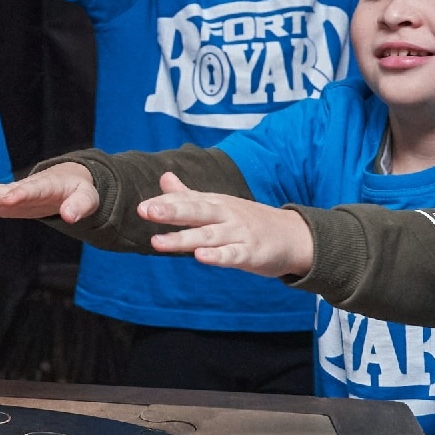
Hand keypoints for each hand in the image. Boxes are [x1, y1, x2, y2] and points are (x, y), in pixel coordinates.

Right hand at [0, 164, 98, 222]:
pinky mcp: (9, 200)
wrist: (66, 180)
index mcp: (47, 186)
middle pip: (6, 191)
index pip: (32, 190)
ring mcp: (15, 193)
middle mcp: (26, 187)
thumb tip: (70, 217)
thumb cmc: (78, 190)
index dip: (20, 194)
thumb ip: (80, 206)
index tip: (8, 199)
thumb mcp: (88, 198)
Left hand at [139, 171, 314, 275]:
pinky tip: (200, 257)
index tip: (141, 206)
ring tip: (158, 242)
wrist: (293, 236)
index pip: (188, 200)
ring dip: (183, 238)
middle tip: (146, 210)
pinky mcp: (251, 253)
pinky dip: (217, 256)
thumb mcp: (219, 204)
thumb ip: (189, 195)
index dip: (165, 202)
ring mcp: (239, 234)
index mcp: (216, 203)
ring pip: (208, 236)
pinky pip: (232, 255)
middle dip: (171, 211)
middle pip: (196, 211)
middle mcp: (226, 215)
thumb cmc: (249, 221)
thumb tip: (164, 177)